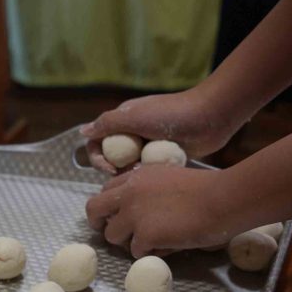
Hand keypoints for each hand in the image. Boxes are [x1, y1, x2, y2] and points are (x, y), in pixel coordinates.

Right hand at [80, 85, 242, 174]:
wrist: (209, 118)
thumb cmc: (171, 114)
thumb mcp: (134, 116)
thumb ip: (107, 124)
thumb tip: (82, 132)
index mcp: (122, 122)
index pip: (97, 144)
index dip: (98, 159)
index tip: (110, 168)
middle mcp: (132, 134)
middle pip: (111, 159)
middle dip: (116, 170)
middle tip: (131, 174)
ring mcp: (147, 147)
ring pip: (129, 169)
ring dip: (132, 174)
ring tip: (146, 174)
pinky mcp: (162, 157)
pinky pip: (147, 172)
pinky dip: (149, 175)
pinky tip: (158, 177)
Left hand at [86, 165, 237, 256]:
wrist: (223, 199)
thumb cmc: (207, 189)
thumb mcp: (170, 177)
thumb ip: (150, 189)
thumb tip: (142, 208)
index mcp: (137, 176)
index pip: (106, 189)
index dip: (109, 205)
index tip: (116, 215)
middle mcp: (129, 192)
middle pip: (94, 209)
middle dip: (98, 224)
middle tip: (113, 235)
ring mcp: (134, 214)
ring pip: (112, 236)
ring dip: (128, 243)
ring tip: (152, 243)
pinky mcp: (144, 235)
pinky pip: (136, 252)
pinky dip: (152, 253)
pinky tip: (170, 247)